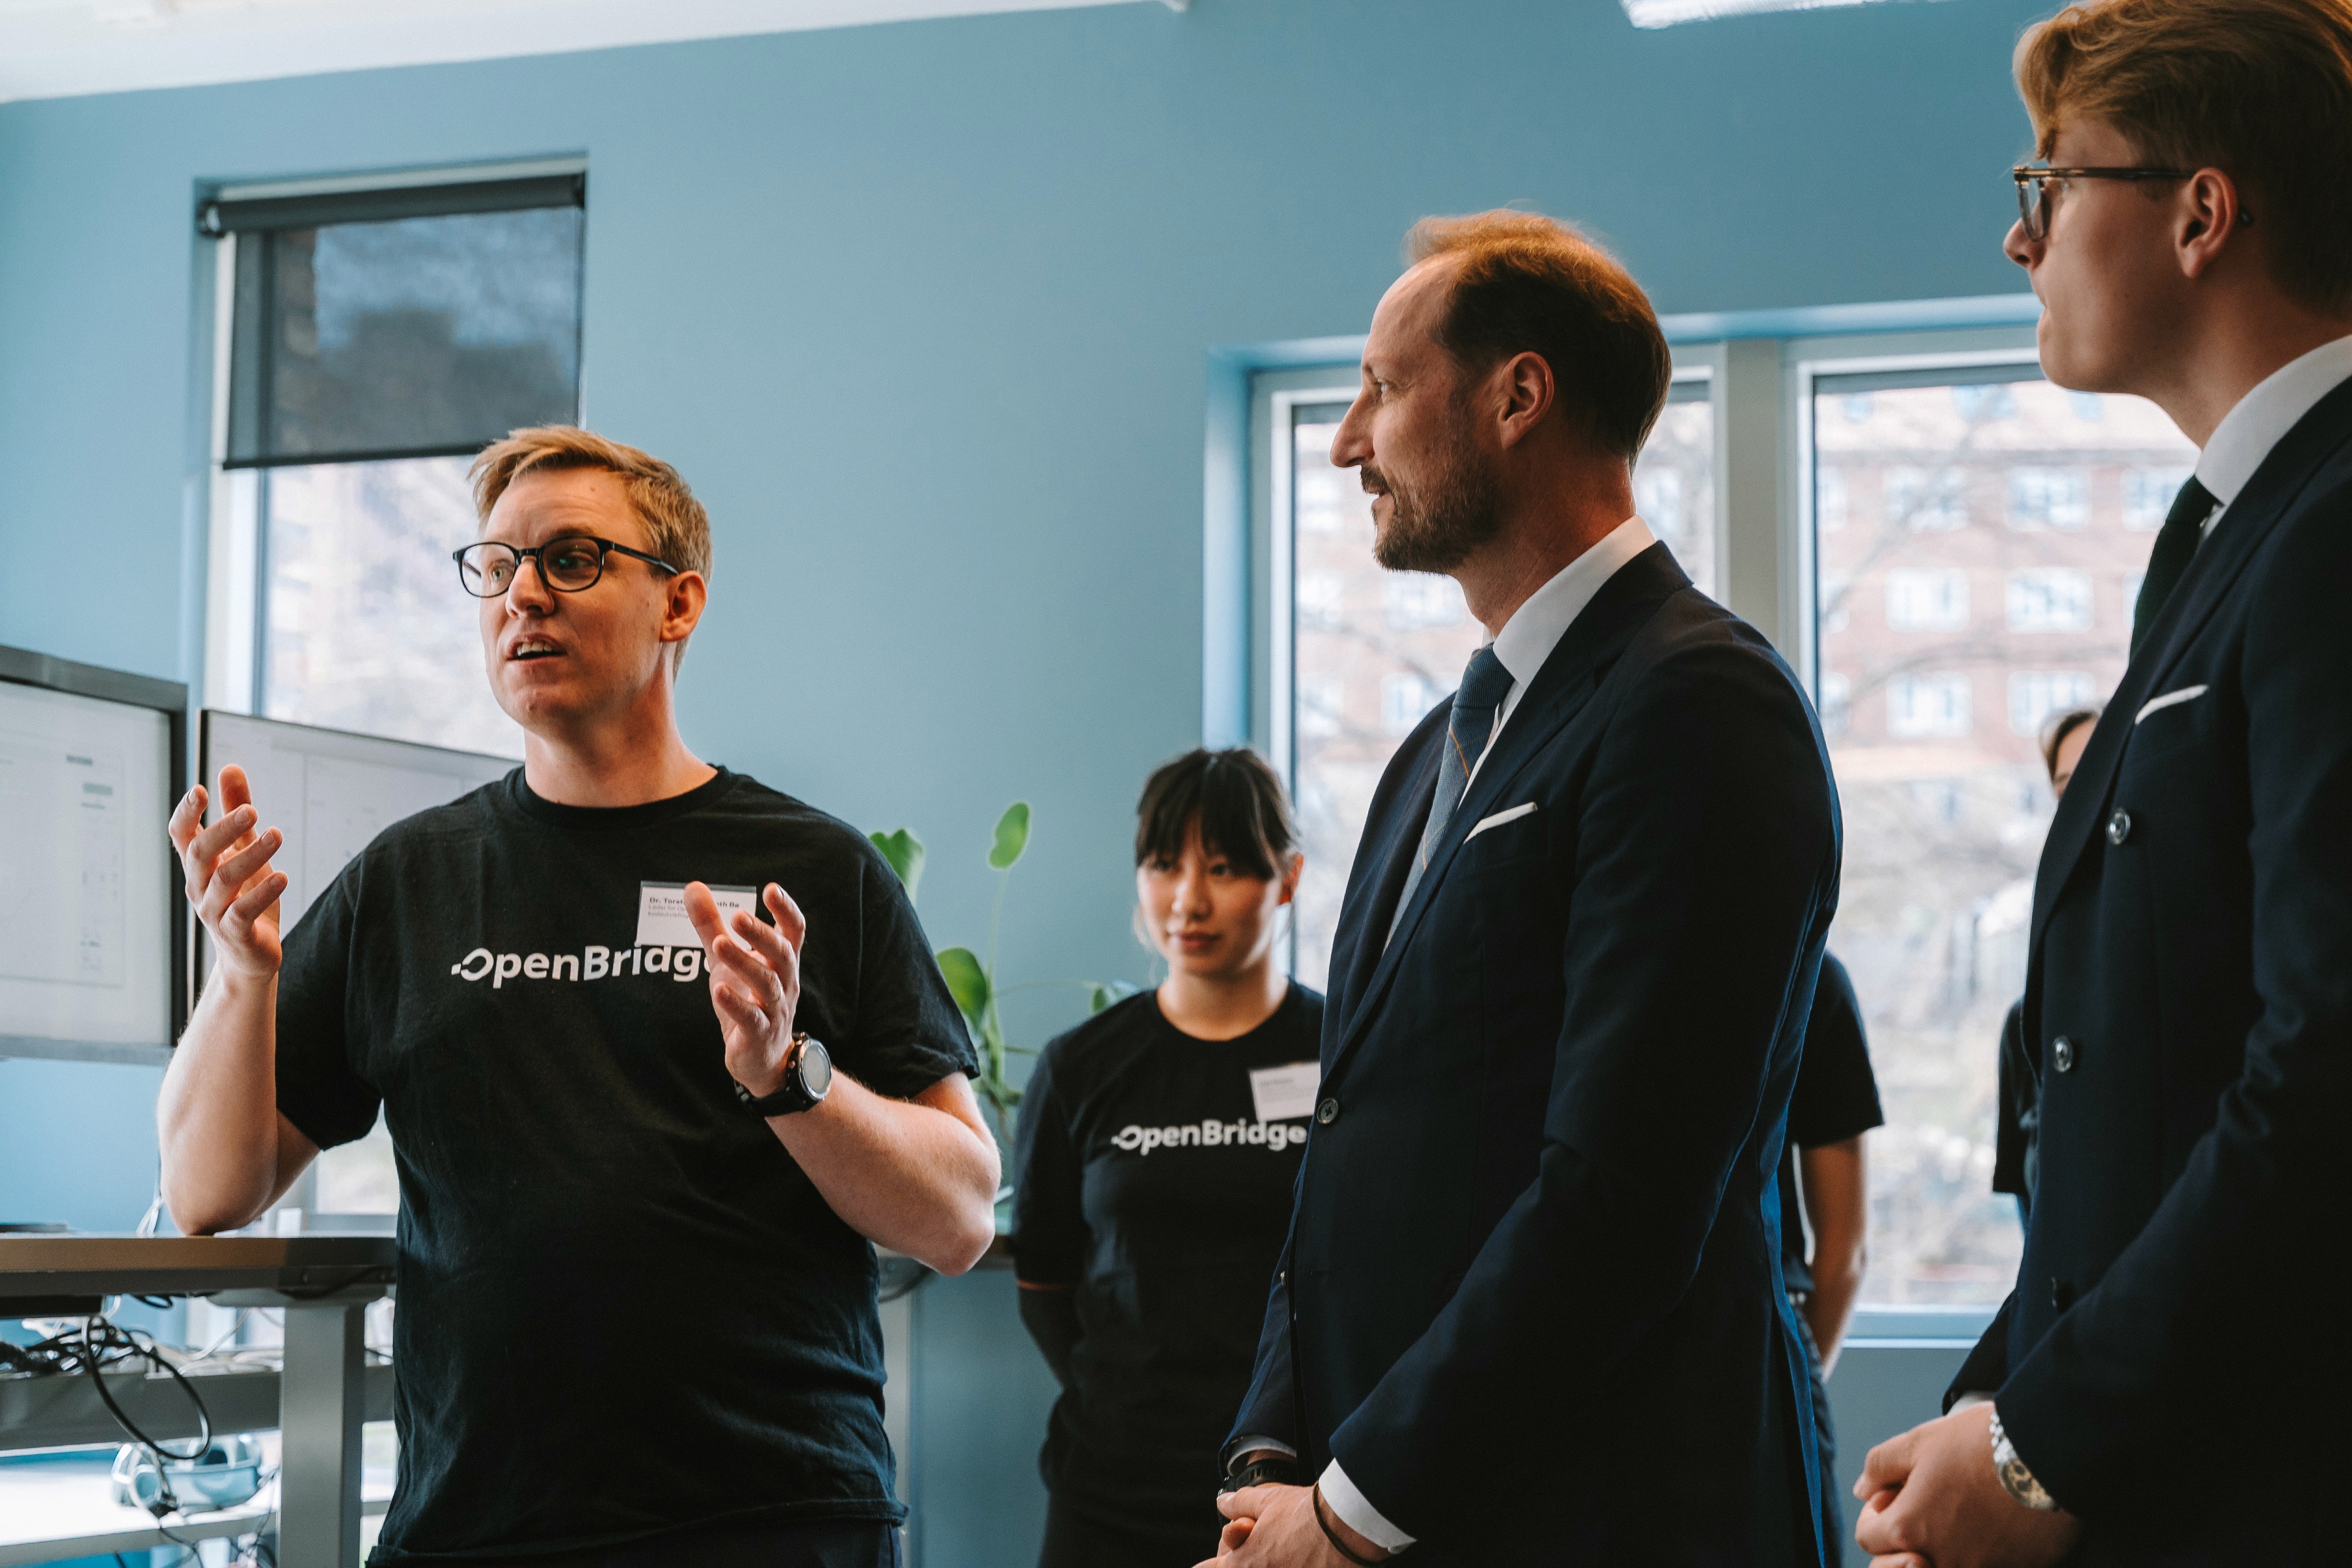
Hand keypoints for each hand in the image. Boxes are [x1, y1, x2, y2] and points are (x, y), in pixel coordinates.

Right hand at [168, 766, 286, 982]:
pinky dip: (262, 893)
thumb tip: (230, 768)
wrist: (250, 954)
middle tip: (253, 810)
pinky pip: (242, 912)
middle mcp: (199, 886)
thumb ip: (236, 810)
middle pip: (199, 854)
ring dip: (251, 856)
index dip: (187, 814)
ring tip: (277, 835)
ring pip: (224, 880)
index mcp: (199, 865)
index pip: (181, 836)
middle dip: (223, 830)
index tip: (200, 790)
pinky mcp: (235, 933)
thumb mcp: (243, 849)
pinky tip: (283, 877)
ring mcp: (214, 912)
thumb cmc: (245, 895)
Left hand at [684, 881, 803, 1096]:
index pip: (793, 932)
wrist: (763, 1059)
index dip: (786, 910)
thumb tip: (692, 887)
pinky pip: (752, 1018)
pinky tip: (718, 990)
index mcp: (782, 962)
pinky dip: (736, 1004)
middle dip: (761, 934)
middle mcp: (784, 983)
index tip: (771, 889)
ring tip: (719, 944)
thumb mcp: (727, 960)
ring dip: (744, 963)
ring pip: (767, 984)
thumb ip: (711, 925)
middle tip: (737, 915)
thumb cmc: (748, 1000)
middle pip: (782, 954)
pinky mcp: (759, 1035)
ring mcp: (774, 1010)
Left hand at [1195, 1484, 1387, 1567]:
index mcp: (1247, 1560)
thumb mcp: (1266, 1499)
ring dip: (1276, 1562)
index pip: (1216, 1567)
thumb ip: (1239, 1503)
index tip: (1203, 1565)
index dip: (1209, 1565)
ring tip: (1286, 1550)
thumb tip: (1221, 1502)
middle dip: (1245, 1560)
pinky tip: (1304, 1558)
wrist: (1348, 1526)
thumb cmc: (1305, 1511)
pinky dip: (1295, 1565)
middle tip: (1263, 1547)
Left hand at [1854, 1403, 2081, 1567]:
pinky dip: (1985, 1551)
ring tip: (1964, 1511)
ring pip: (1947, 1565)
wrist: (2051, 1454)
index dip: (1876, 1515)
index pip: (1870, 1539)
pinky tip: (1995, 1523)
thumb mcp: (1918, 1441)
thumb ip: (1881, 1467)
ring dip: (1947, 1544)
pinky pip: (1988, 1567)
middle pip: (1907, 1560)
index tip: (1892, 1496)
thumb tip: (1863, 1490)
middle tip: (1928, 1505)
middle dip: (1908, 1536)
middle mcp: (1943, 1559)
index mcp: (1910, 1528)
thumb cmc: (1982, 1444)